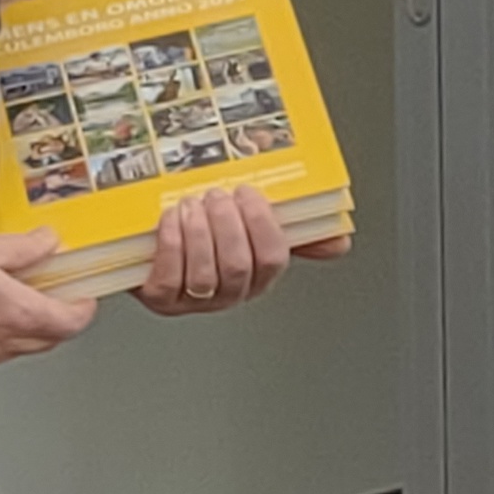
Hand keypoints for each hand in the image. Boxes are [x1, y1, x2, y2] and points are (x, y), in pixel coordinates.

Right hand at [0, 225, 100, 367]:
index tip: (83, 298)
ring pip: (13, 350)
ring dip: (24, 331)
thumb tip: (46, 243)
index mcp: (8, 312)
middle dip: (56, 321)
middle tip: (54, 297)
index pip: (66, 325)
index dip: (82, 311)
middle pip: (45, 342)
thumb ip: (21, 248)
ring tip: (15, 301)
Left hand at [136, 186, 298, 316]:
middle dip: (227, 224)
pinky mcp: (162, 300)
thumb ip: (296, 234)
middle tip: (217, 195)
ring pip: (205, 274)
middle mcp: (231, 294)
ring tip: (192, 203)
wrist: (154, 243)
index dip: (261, 224)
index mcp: (258, 276)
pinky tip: (172, 220)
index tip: (248, 193)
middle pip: (238, 266)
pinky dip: (172, 244)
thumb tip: (339, 243)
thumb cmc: (207, 233)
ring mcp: (196, 300)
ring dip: (198, 232)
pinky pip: (170, 278)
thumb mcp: (252, 228)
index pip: (273, 258)